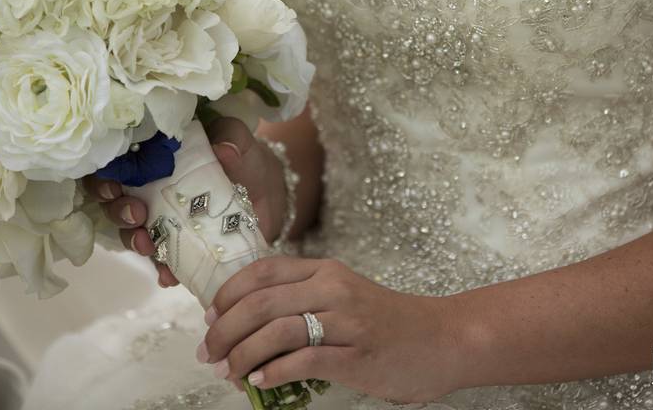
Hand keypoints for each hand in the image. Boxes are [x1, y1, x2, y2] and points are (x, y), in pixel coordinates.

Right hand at [81, 117, 290, 286]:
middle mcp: (148, 192)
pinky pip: (164, 262)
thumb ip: (231, 138)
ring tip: (149, 245)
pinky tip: (169, 276)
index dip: (104, 178)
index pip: (115, 167)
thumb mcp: (238, 139)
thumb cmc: (242, 158)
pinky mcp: (180, 248)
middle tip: (137, 214)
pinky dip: (164, 270)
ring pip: (133, 235)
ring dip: (136, 242)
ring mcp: (162, 223)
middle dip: (119, 212)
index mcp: (153, 159)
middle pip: (115, 204)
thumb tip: (224, 151)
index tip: (114, 186)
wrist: (267, 192)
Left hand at [198, 256, 463, 402]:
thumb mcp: (344, 296)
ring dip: (242, 355)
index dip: (227, 294)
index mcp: (326, 270)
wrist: (444, 339)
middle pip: (260, 302)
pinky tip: (261, 381)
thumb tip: (247, 323)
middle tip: (209, 352)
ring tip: (230, 372)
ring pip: (275, 331)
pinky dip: (273, 372)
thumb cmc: (389, 323)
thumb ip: (304, 299)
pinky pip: (304, 360)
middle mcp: (333, 289)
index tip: (210, 317)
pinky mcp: (357, 355)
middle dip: (224, 330)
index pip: (262, 271)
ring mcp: (347, 321)